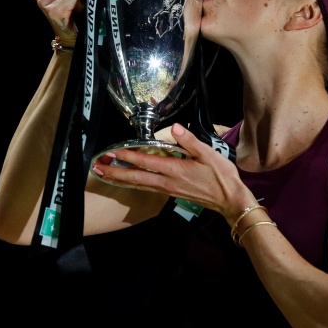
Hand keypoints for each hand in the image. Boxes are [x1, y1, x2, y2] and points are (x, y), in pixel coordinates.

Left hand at [92, 123, 249, 223]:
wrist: (229, 200)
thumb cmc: (221, 176)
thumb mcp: (208, 154)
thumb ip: (189, 141)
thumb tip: (174, 127)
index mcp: (175, 170)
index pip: (146, 161)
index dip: (128, 156)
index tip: (113, 152)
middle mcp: (167, 182)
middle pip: (136, 177)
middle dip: (115, 172)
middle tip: (98, 167)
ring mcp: (168, 189)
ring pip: (139, 185)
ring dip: (121, 179)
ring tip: (106, 175)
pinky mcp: (172, 193)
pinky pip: (148, 188)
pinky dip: (134, 184)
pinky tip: (129, 181)